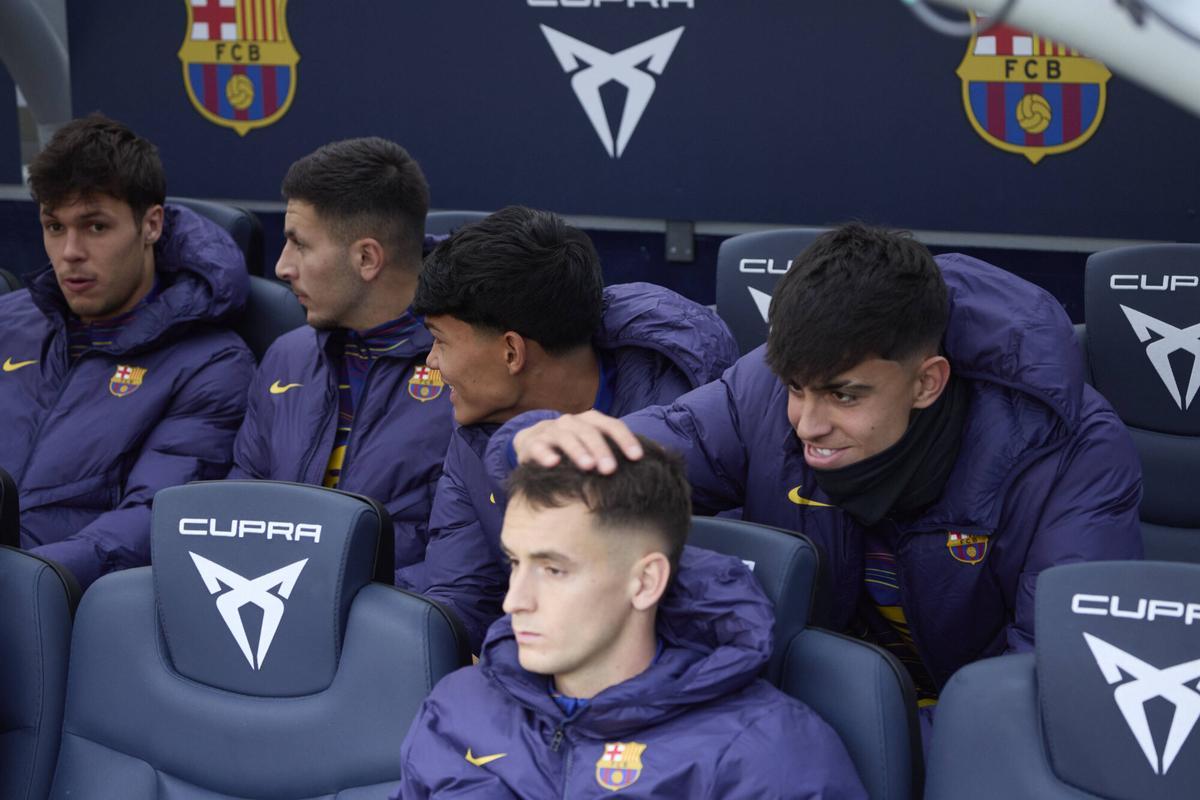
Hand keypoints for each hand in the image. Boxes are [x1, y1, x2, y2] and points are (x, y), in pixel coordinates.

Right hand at [512, 410, 643, 473]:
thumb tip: (663, 454)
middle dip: (601, 450)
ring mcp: (551, 431)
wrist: (533, 443)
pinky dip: (545, 454)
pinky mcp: (532, 443)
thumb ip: (621, 449)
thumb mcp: (596, 445)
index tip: (637, 457)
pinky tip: (553, 464)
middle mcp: (572, 422)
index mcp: (591, 421)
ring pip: (566, 437)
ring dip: (578, 451)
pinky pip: (538, 447)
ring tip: (587, 466)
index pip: (611, 426)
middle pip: (589, 432)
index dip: (625, 440)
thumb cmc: (574, 449)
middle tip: (610, 470)